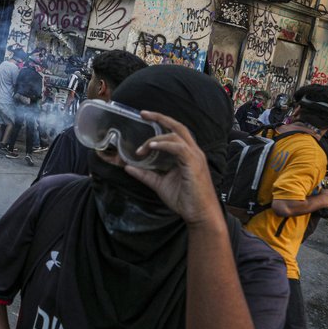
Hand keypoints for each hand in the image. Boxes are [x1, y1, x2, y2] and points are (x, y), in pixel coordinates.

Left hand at [124, 111, 221, 227]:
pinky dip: (164, 145)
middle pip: (178, 126)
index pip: (175, 132)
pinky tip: (151, 147)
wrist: (199, 215)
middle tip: (143, 113)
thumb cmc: (185, 200)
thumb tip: (128, 167)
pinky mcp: (193, 164)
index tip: (144, 117)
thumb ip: (145, 175)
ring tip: (141, 149)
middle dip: (160, 118)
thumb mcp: (159, 184)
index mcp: (187, 154)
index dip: (161, 122)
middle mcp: (193, 152)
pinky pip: (178, 148)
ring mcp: (195, 157)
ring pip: (176, 136)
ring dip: (156, 139)